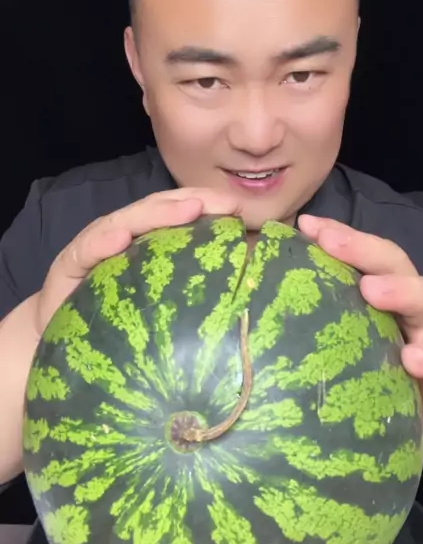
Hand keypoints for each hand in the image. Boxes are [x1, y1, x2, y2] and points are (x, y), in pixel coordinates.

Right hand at [36, 188, 240, 335]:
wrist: (59, 341)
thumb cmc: (115, 321)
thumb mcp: (160, 304)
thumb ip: (191, 285)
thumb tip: (242, 281)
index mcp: (147, 244)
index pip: (179, 216)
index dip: (210, 207)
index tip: (242, 209)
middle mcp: (122, 238)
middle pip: (157, 211)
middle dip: (193, 202)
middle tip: (227, 203)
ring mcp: (95, 248)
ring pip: (126, 222)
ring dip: (157, 214)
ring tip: (189, 209)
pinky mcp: (68, 266)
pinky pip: (86, 250)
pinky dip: (103, 242)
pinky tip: (121, 238)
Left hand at [298, 214, 422, 421]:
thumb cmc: (387, 357)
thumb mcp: (355, 332)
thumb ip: (324, 313)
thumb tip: (262, 304)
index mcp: (383, 288)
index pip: (361, 252)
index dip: (337, 234)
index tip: (305, 224)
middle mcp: (410, 298)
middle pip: (392, 262)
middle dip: (361, 248)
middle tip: (329, 241)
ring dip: (398, 290)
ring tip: (371, 290)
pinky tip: (412, 359)